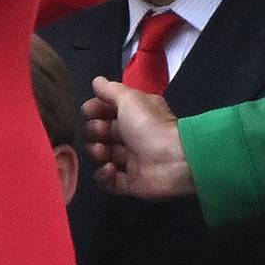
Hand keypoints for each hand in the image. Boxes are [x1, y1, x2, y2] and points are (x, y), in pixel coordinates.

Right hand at [83, 77, 195, 199]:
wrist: (175, 161)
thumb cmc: (151, 126)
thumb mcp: (129, 98)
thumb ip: (110, 89)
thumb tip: (97, 82)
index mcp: (134, 115)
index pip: (106, 110)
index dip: (95, 110)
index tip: (89, 111)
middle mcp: (132, 136)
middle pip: (101, 133)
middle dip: (94, 131)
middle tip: (100, 133)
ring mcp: (131, 161)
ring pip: (102, 155)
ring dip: (96, 152)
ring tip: (102, 151)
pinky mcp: (131, 183)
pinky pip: (109, 180)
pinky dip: (104, 175)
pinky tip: (110, 167)